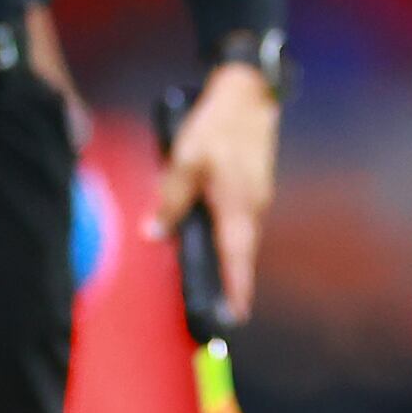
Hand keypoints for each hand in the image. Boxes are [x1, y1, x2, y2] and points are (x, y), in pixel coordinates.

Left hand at [148, 62, 283, 325]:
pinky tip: (210, 235)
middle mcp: (253, 208)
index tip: (235, 318)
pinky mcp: (253, 188)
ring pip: (238, 237)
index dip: (236, 290)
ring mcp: (257, 198)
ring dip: (227, 258)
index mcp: (237, 206)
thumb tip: (154, 233)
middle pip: (240, 254)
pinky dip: (227, 236)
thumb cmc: (218, 126)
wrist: (249, 94)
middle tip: (220, 309)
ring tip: (213, 280)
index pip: (237, 259)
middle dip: (231, 282)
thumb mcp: (187, 160)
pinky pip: (238, 221)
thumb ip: (171, 199)